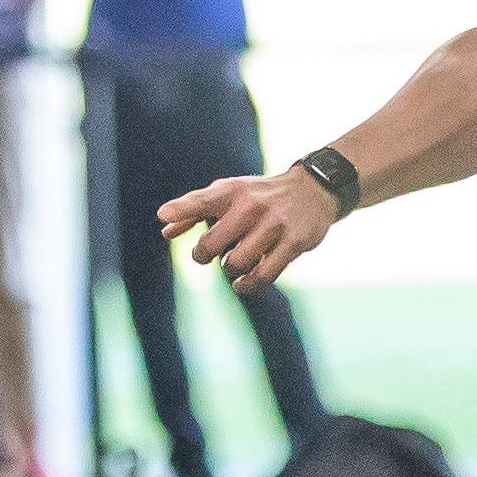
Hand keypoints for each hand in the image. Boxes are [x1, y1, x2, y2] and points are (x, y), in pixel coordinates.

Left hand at [157, 167, 335, 292]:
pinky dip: (248, 285)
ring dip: (230, 270)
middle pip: (212, 244)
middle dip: (203, 255)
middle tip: (207, 255)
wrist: (313, 190)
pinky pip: (264, 275)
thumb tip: (165, 231)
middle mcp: (251, 206)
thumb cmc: (259, 196)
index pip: (201, 200)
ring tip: (233, 264)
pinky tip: (242, 284)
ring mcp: (274, 224)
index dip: (181, 209)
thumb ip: (194, 211)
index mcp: (232, 192)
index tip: (163, 215)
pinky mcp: (294, 243)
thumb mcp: (228, 194)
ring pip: (236, 263)